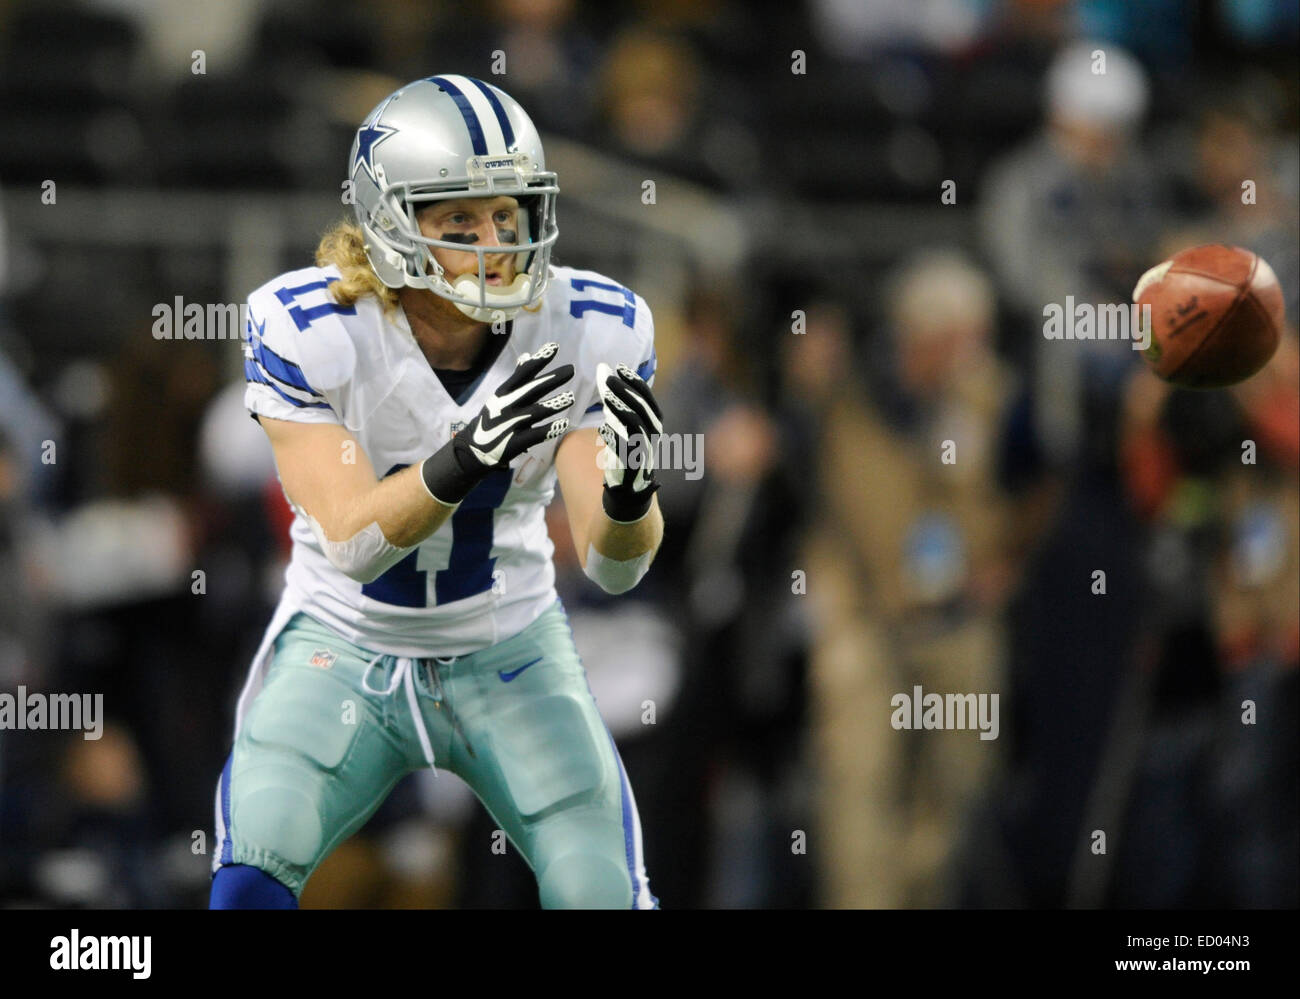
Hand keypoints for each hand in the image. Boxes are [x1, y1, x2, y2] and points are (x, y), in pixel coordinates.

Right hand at [421, 342, 573, 504]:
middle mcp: (506, 406)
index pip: (523, 374)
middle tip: (571, 369)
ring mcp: (510, 424)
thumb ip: (517, 378)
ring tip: (571, 397)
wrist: (472, 449)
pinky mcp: (514, 442)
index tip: (554, 347)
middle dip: (551, 379)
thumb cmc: (492, 419)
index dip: (539, 361)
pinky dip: (549, 429)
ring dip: (553, 404)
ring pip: (535, 412)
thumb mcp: (501, 396)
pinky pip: (534, 435)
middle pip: (531, 390)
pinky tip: (564, 424)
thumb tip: (527, 356)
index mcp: (504, 393)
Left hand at [596, 362, 662, 521]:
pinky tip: (603, 427)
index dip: (636, 383)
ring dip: (620, 411)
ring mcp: (643, 451)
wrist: (629, 488)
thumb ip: (618, 400)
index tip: (620, 368)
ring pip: (636, 428)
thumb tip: (603, 370)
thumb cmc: (624, 449)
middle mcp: (651, 437)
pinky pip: (625, 450)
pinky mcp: (631, 466)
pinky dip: (615, 437)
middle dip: (626, 393)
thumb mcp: (625, 422)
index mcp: (653, 425)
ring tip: (605, 398)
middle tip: (607, 379)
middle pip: (642, 410)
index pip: (648, 399)